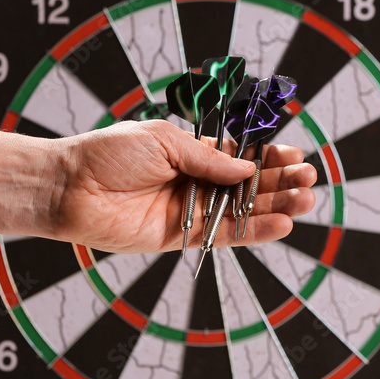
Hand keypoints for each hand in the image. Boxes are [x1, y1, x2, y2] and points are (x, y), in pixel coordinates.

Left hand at [50, 119, 315, 252]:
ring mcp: (191, 210)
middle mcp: (196, 182)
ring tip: (306, 201)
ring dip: (276, 206)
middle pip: (249, 185)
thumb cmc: (109, 154)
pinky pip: (225, 235)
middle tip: (309, 179)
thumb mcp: (164, 141)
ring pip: (243, 211)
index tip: (295, 155)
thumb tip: (247, 170)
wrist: (70, 187)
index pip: (240, 157)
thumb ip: (208, 159)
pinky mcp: (182, 237)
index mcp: (192, 153)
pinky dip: (253, 232)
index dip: (269, 158)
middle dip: (281, 181)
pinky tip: (281, 225)